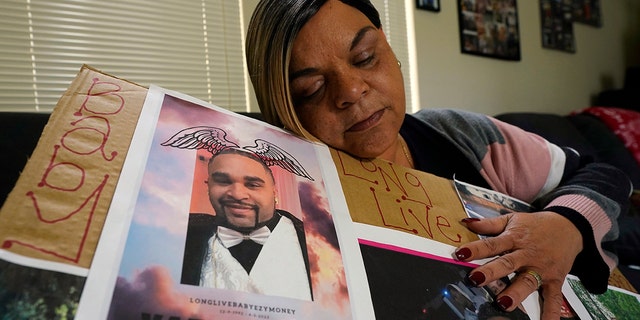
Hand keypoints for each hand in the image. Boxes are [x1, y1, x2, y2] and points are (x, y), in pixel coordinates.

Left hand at [453, 211, 582, 319]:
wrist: (568, 227)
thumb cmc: (536, 225)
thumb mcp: (512, 219)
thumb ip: (489, 224)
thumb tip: (466, 223)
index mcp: (514, 238)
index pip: (492, 244)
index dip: (475, 249)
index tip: (460, 254)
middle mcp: (527, 254)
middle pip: (507, 264)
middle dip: (491, 272)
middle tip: (475, 278)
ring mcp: (541, 269)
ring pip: (527, 282)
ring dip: (515, 293)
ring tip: (503, 303)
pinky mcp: (554, 280)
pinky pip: (553, 298)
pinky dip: (551, 312)